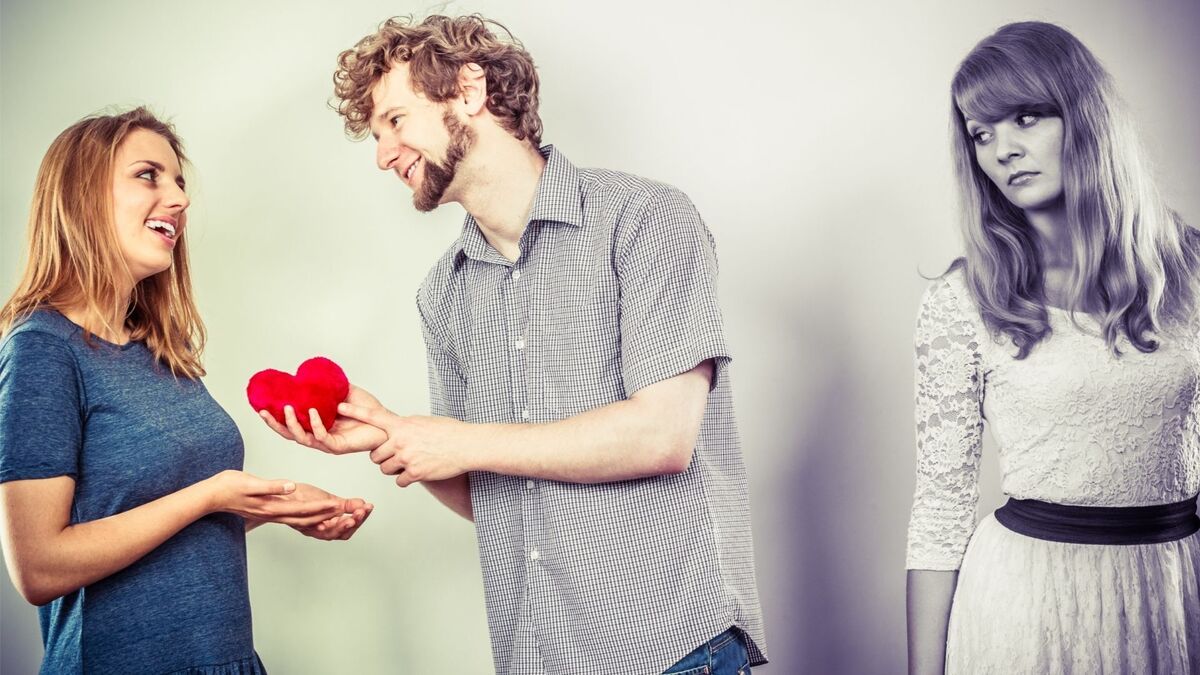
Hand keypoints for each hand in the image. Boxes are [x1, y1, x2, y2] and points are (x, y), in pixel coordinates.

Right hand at [206, 470, 341, 526]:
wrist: (211, 495)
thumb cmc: (228, 487)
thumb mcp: (251, 482)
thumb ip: (272, 486)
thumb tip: (291, 487)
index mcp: (272, 507)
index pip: (303, 509)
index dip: (322, 508)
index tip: (339, 506)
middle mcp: (274, 513)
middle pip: (306, 518)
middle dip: (327, 516)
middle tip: (346, 514)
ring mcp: (271, 513)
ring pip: (301, 519)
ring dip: (320, 517)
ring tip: (336, 514)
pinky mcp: (269, 510)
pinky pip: (292, 516)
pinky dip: (307, 516)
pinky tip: (314, 514)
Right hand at [258, 384, 386, 454]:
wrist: (388, 424)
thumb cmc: (369, 411)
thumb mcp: (346, 392)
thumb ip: (329, 386)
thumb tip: (313, 375)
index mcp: (317, 425)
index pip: (291, 424)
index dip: (276, 417)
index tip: (261, 406)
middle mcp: (319, 436)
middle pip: (289, 434)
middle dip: (275, 424)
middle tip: (263, 412)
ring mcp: (327, 443)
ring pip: (302, 438)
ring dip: (292, 424)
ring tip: (287, 408)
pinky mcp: (338, 446)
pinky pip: (322, 437)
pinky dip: (316, 424)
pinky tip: (313, 411)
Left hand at [286, 483, 373, 540]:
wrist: (277, 495)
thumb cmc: (300, 498)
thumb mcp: (328, 500)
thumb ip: (345, 505)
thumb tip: (363, 504)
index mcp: (326, 526)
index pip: (347, 528)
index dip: (359, 519)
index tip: (368, 507)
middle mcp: (317, 530)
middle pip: (339, 534)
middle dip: (353, 523)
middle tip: (362, 512)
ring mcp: (307, 527)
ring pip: (327, 532)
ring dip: (342, 523)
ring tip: (354, 513)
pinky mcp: (296, 519)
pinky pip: (312, 522)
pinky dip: (325, 515)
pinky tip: (335, 507)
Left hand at [337, 403, 472, 487]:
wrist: (467, 446)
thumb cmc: (449, 433)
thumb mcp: (423, 422)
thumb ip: (405, 427)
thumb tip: (395, 430)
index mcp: (402, 425)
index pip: (373, 416)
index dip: (354, 411)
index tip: (339, 406)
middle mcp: (400, 441)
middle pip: (376, 455)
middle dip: (384, 457)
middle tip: (400, 454)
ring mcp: (406, 457)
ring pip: (385, 469)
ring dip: (394, 468)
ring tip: (412, 462)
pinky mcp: (414, 473)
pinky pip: (399, 481)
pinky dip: (406, 479)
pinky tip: (420, 471)